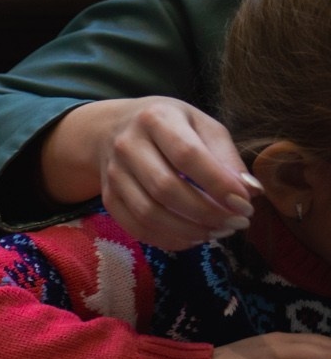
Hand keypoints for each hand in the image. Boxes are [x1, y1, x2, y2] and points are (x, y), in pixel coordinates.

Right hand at [40, 97, 256, 250]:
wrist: (113, 129)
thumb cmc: (170, 126)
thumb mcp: (202, 126)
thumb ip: (226, 156)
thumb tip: (251, 191)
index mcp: (156, 119)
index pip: (187, 155)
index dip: (218, 184)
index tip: (245, 204)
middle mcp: (128, 145)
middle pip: (165, 188)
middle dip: (207, 212)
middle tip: (237, 222)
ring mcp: (113, 173)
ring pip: (149, 213)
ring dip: (188, 230)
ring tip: (218, 231)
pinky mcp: (108, 197)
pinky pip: (136, 227)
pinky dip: (168, 239)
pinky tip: (193, 237)